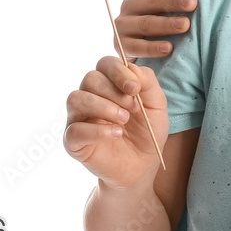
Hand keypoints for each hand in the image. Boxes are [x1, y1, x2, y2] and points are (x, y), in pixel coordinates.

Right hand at [65, 57, 169, 190]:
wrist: (142, 166)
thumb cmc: (148, 132)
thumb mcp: (157, 105)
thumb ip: (147, 83)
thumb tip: (131, 68)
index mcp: (110, 85)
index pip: (105, 64)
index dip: (119, 72)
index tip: (135, 89)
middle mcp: (91, 97)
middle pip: (90, 78)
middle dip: (113, 90)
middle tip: (133, 108)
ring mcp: (79, 118)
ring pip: (76, 98)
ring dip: (104, 107)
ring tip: (124, 120)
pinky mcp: (72, 141)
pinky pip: (74, 129)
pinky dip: (97, 130)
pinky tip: (116, 134)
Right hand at [115, 0, 212, 57]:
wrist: (141, 49)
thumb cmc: (165, 17)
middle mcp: (134, 2)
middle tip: (193, 2)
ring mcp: (126, 23)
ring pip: (146, 22)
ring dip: (166, 24)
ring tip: (185, 25)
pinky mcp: (122, 44)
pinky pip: (137, 46)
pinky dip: (152, 48)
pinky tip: (168, 48)